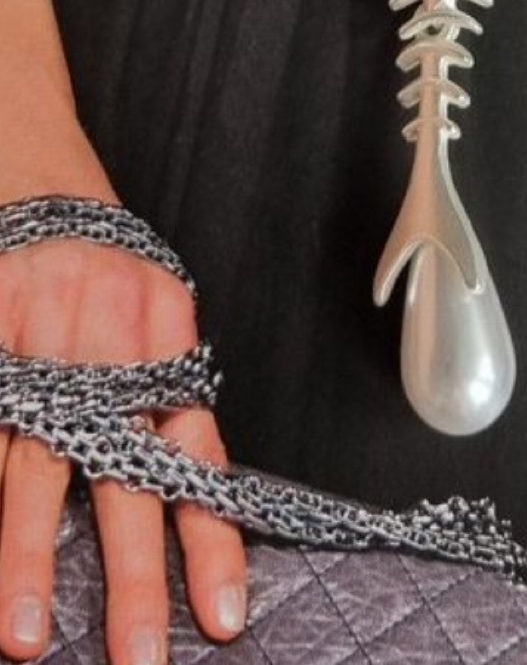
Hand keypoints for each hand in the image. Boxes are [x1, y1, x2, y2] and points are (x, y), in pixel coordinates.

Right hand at [0, 195, 245, 664]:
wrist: (47, 189)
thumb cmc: (110, 278)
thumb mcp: (158, 325)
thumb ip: (165, 409)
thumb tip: (194, 510)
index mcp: (168, 355)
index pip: (198, 461)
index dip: (211, 541)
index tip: (221, 619)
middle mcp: (112, 355)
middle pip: (124, 479)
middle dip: (130, 577)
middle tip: (136, 659)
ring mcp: (43, 348)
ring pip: (36, 468)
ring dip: (29, 558)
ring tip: (25, 638)